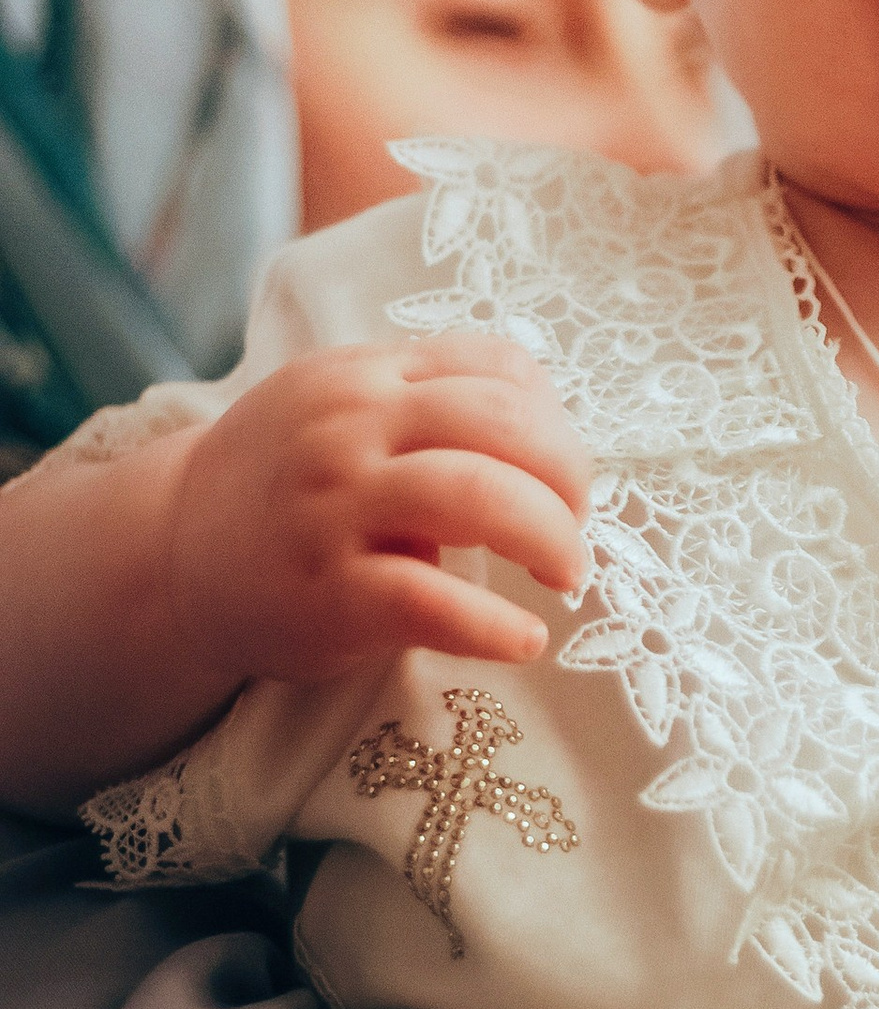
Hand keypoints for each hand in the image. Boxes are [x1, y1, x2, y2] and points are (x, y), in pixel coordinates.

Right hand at [167, 337, 591, 692]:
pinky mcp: (329, 592)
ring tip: (566, 576)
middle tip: (577, 526)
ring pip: (480, 497)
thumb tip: (548, 424)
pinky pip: (433, 601)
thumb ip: (429, 399)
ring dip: (552, 541)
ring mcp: (336, 508)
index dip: (557, 422)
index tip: (562, 472)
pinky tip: (526, 639)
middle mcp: (350, 428)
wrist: (170, 554)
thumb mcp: (344, 407)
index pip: (500, 369)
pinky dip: (496, 626)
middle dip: (569, 479)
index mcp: (369, 375)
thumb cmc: (286, 484)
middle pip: (505, 426)